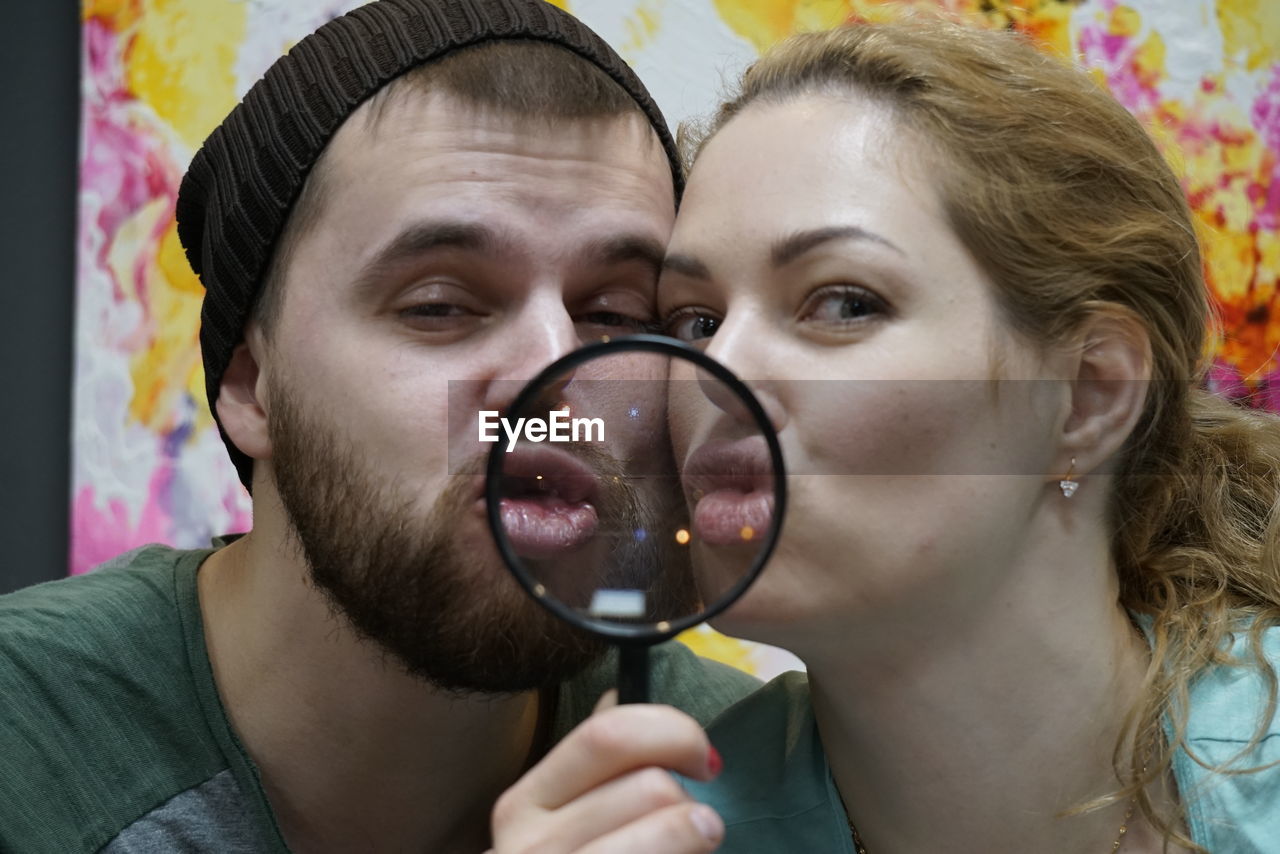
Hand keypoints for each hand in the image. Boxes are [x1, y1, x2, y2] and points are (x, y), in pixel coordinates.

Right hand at [487, 691, 724, 853]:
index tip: (702, 758)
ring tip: (702, 839)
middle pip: (650, 786)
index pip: (606, 736)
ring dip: (697, 832)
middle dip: (690, 798)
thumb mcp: (565, 818)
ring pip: (668, 827)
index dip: (671, 731)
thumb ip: (594, 763)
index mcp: (524, 805)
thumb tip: (619, 691)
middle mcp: (526, 849)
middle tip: (701, 823)